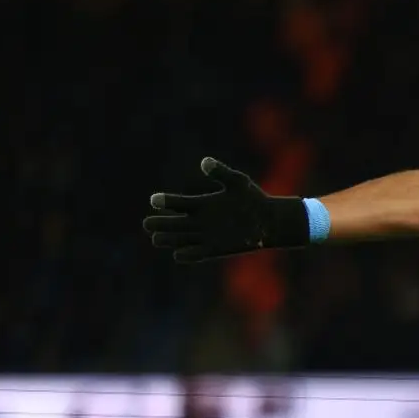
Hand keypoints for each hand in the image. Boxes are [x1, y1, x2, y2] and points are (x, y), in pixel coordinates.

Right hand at [144, 158, 307, 262]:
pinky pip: (195, 255)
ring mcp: (205, 236)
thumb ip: (221, 173)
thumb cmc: (253, 198)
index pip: (175, 203)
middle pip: (171, 223)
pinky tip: (180, 253)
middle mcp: (198, 221)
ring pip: (178, 240)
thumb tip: (204, 162)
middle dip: (159, 223)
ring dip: (168, 240)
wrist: (269, 220)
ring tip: (158, 238)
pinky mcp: (214, 250)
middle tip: (149, 223)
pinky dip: (186, 255)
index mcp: (200, 203)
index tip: (155, 200)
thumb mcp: (237, 182)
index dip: (164, 201)